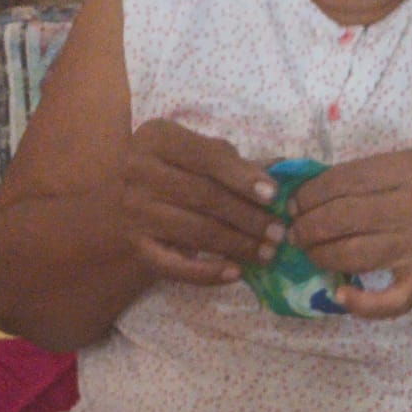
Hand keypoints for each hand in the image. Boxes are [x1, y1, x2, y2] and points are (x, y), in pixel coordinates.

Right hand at [118, 120, 282, 287]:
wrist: (138, 192)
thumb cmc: (182, 167)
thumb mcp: (205, 154)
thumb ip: (237, 165)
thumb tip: (278, 180)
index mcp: (158, 138)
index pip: (207, 158)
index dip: (243, 178)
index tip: (274, 196)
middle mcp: (138, 171)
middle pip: (203, 197)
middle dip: (247, 217)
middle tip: (278, 233)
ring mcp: (133, 211)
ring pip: (195, 231)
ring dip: (237, 245)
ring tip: (267, 253)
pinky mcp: (136, 245)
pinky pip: (174, 266)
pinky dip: (207, 273)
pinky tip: (236, 273)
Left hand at [287, 149, 411, 317]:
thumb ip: (373, 174)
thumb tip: (313, 188)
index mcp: (411, 169)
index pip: (346, 180)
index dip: (311, 194)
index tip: (295, 205)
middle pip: (343, 217)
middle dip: (308, 226)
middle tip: (295, 233)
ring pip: (354, 254)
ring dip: (321, 256)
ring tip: (310, 253)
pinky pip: (388, 300)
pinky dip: (360, 303)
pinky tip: (341, 295)